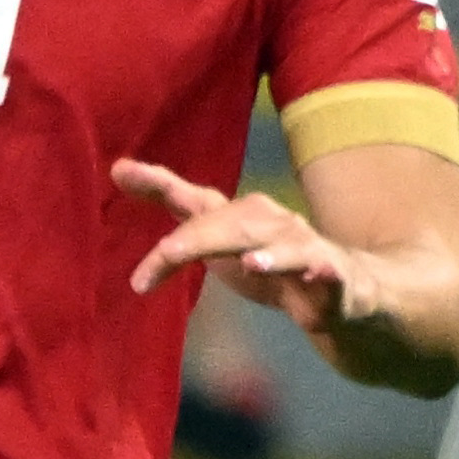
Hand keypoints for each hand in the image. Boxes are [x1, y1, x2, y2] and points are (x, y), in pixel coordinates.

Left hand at [112, 156, 384, 339]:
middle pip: (228, 226)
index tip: (119, 170)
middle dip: (198, 240)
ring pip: (280, 244)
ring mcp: (300, 243)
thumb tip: (121, 180)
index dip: (156, 182)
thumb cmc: (267, 262)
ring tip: (250, 263)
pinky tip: (313, 273)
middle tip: (167, 255)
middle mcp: (266, 221)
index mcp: (234, 217)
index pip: (190, 197)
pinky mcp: (329, 270)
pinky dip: (318, 269)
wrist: (339, 289)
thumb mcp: (216, 247)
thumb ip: (173, 229)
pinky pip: (323, 267)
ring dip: (268, 254)